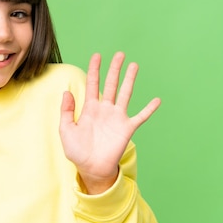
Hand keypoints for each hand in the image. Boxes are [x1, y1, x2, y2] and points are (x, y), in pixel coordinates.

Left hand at [59, 52, 160, 193]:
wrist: (91, 168)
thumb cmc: (77, 151)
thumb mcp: (65, 130)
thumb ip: (66, 111)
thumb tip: (66, 92)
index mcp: (90, 109)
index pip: (93, 84)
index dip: (94, 70)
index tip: (97, 55)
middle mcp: (105, 109)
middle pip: (111, 84)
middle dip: (115, 69)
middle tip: (120, 54)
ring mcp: (117, 118)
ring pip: (125, 94)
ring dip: (129, 80)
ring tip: (134, 65)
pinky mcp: (127, 128)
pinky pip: (140, 117)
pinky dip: (149, 109)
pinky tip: (157, 100)